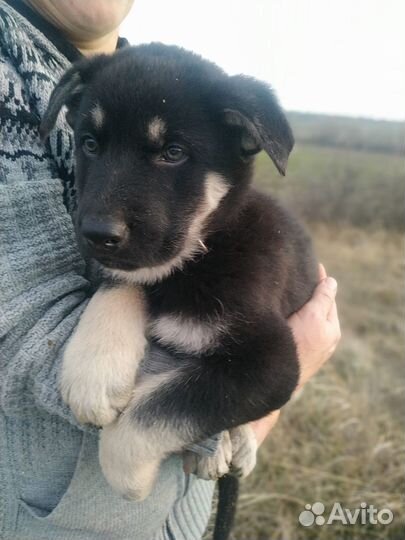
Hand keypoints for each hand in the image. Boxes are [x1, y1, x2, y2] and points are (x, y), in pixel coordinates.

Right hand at [251, 263, 340, 444]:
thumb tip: (331, 281)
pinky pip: (298, 327)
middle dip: (312, 291)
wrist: (275, 380)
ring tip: (290, 289)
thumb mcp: (313, 318)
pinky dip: (295, 315)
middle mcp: (324, 339)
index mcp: (331, 329)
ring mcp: (309, 347)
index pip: (328, 296)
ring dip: (302, 304)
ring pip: (308, 317)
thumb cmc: (296, 347)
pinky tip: (283, 311)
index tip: (311, 263)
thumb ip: (323, 299)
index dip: (320, 279)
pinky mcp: (295, 352)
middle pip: (319, 307)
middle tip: (299, 273)